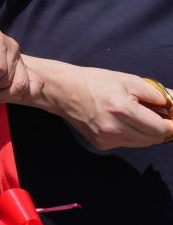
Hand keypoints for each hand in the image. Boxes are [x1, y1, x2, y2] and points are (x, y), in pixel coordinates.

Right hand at [27, 61, 172, 151]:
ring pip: (142, 143)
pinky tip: (123, 122)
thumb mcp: (128, 80)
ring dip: (148, 132)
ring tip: (142, 117)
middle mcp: (114, 128)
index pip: (161, 129)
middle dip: (162, 128)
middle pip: (154, 139)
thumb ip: (156, 94)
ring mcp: (107, 139)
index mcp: (123, 109)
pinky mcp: (101, 144)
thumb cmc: (95, 81)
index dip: (172, 125)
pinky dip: (132, 135)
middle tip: (161, 116)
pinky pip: (127, 143)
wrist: (62, 91)